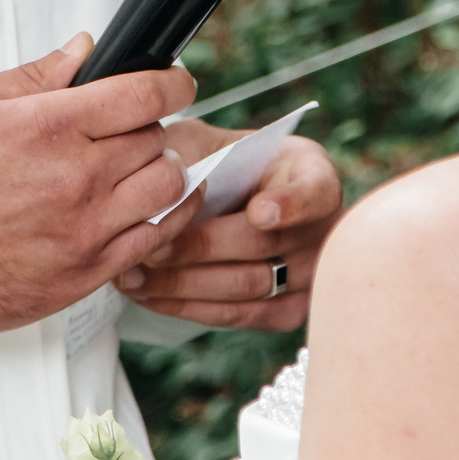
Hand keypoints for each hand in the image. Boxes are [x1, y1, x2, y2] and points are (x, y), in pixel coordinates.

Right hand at [0, 35, 196, 347]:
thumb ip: (32, 76)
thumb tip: (82, 52)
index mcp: (46, 128)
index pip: (143, 94)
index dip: (171, 82)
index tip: (174, 82)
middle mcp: (74, 179)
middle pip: (158, 137)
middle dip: (151, 126)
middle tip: (133, 129)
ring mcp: (84, 231)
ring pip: (166, 187)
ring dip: (161, 171)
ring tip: (137, 168)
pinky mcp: (85, 274)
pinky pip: (154, 241)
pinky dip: (162, 220)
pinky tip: (149, 209)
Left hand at [112, 127, 342, 330]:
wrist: (229, 197)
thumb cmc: (218, 165)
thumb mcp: (207, 143)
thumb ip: (190, 156)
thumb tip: (161, 180)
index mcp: (313, 175)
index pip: (314, 192)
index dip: (289, 205)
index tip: (259, 212)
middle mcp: (324, 229)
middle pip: (264, 245)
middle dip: (201, 248)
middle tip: (151, 248)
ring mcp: (310, 277)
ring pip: (245, 287)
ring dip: (183, 283)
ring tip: (134, 274)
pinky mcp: (287, 312)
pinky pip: (236, 315)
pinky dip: (187, 306)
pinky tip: (149, 294)